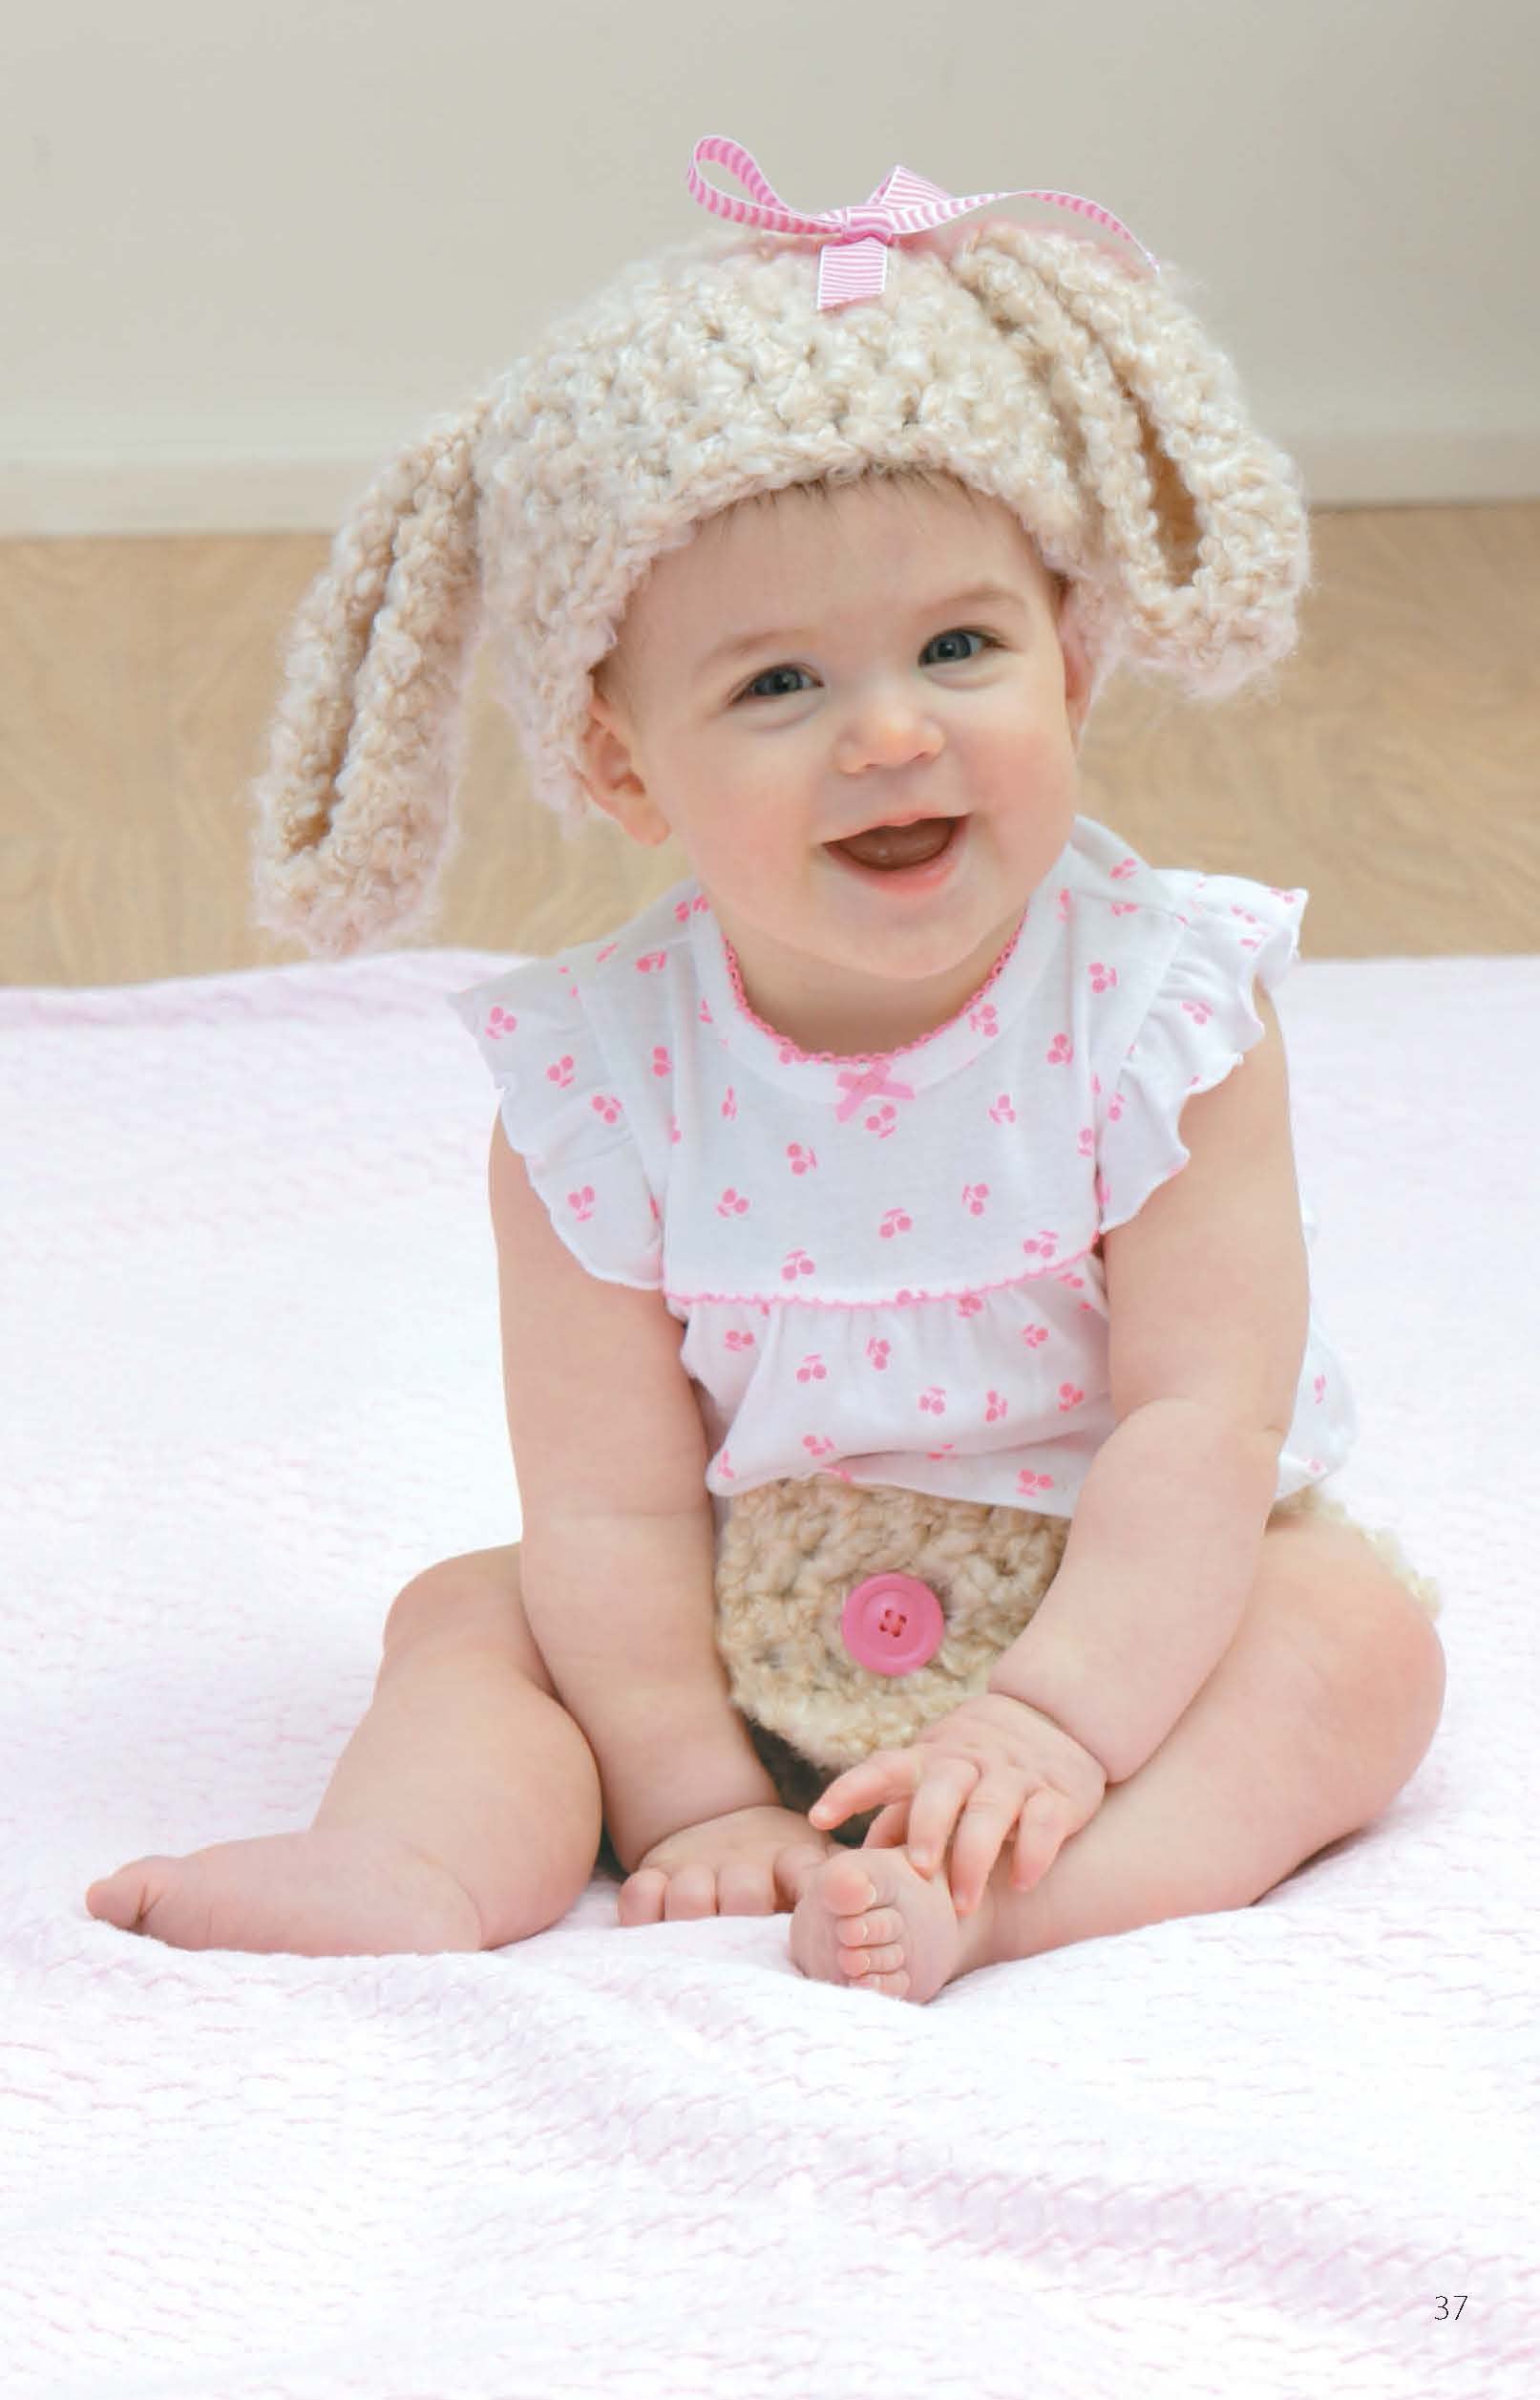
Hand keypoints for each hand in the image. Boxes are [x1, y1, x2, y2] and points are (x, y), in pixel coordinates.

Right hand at [617, 1804, 839, 1926]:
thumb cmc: (780, 1861)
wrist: (722, 1817)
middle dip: (744, 1915)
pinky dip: (643, 1910)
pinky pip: (639, 1894)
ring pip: (688, 1895)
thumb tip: (868, 1907)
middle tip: (747, 1941)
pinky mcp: (655, 1872)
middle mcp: (739, 1863)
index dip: (804, 1899)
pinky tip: (656, 1924)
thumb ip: (838, 1882)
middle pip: (741, 1896)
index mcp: (787, 1859)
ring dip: (695, 1914)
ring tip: (701, 1936)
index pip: (803, 1878)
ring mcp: (694, 1868)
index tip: (802, 1922)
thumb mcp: (814, 1861)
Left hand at [807, 1693, 1107, 1917]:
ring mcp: (1015, 1776)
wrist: (1055, 1716)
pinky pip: (1044, 1822)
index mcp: (932, 1758)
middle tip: (920, 1871)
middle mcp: (970, 1762)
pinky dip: (1033, 1854)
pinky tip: (1021, 1883)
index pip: (884, 1768)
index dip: (850, 1790)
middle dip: (928, 1828)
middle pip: (942, 1788)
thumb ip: (901, 1814)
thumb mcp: (935, 1774)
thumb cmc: (978, 1761)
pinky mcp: (1056, 1793)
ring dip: (975, 1858)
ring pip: (992, 1810)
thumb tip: (857, 1861)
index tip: (819, 1818)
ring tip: (962, 1905)